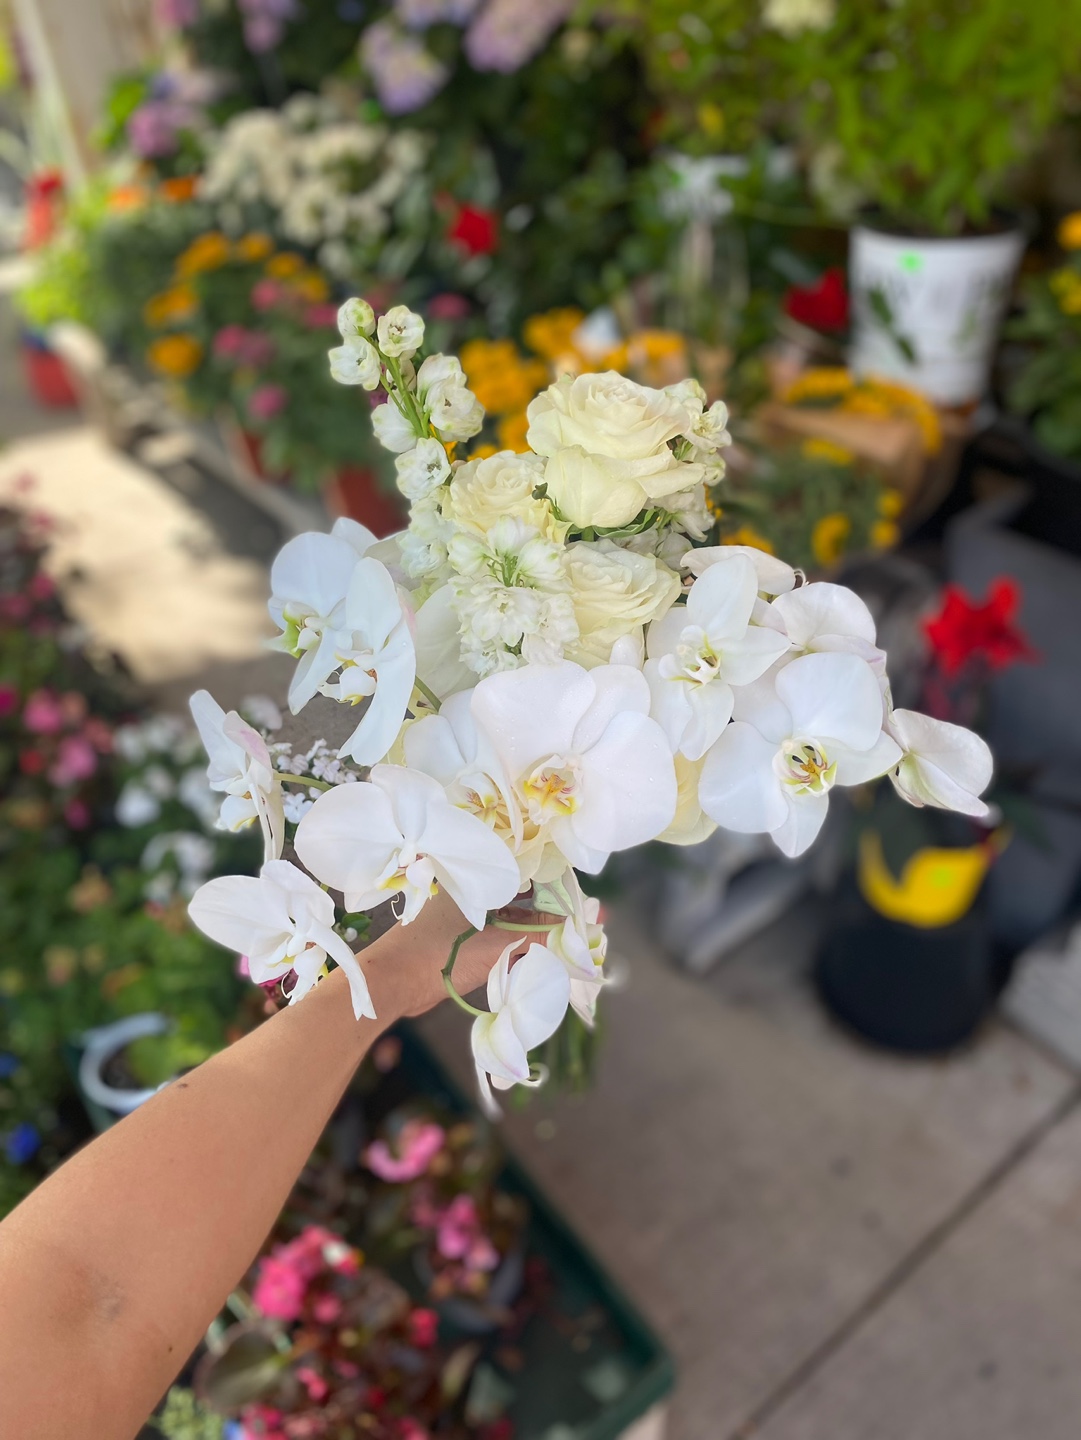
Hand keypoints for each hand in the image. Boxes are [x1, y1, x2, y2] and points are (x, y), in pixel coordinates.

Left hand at [365, 892, 561, 1021]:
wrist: (394, 983)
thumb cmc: (441, 953)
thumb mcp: (497, 945)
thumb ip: (538, 936)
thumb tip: (576, 927)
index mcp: (477, 883)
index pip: (526, 875)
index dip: (555, 886)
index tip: (581, 898)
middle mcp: (474, 896)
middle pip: (522, 900)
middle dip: (550, 911)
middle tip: (579, 923)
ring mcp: (468, 920)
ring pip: (512, 921)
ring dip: (536, 931)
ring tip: (567, 940)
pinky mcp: (465, 943)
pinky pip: (501, 939)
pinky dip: (520, 946)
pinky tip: (540, 955)